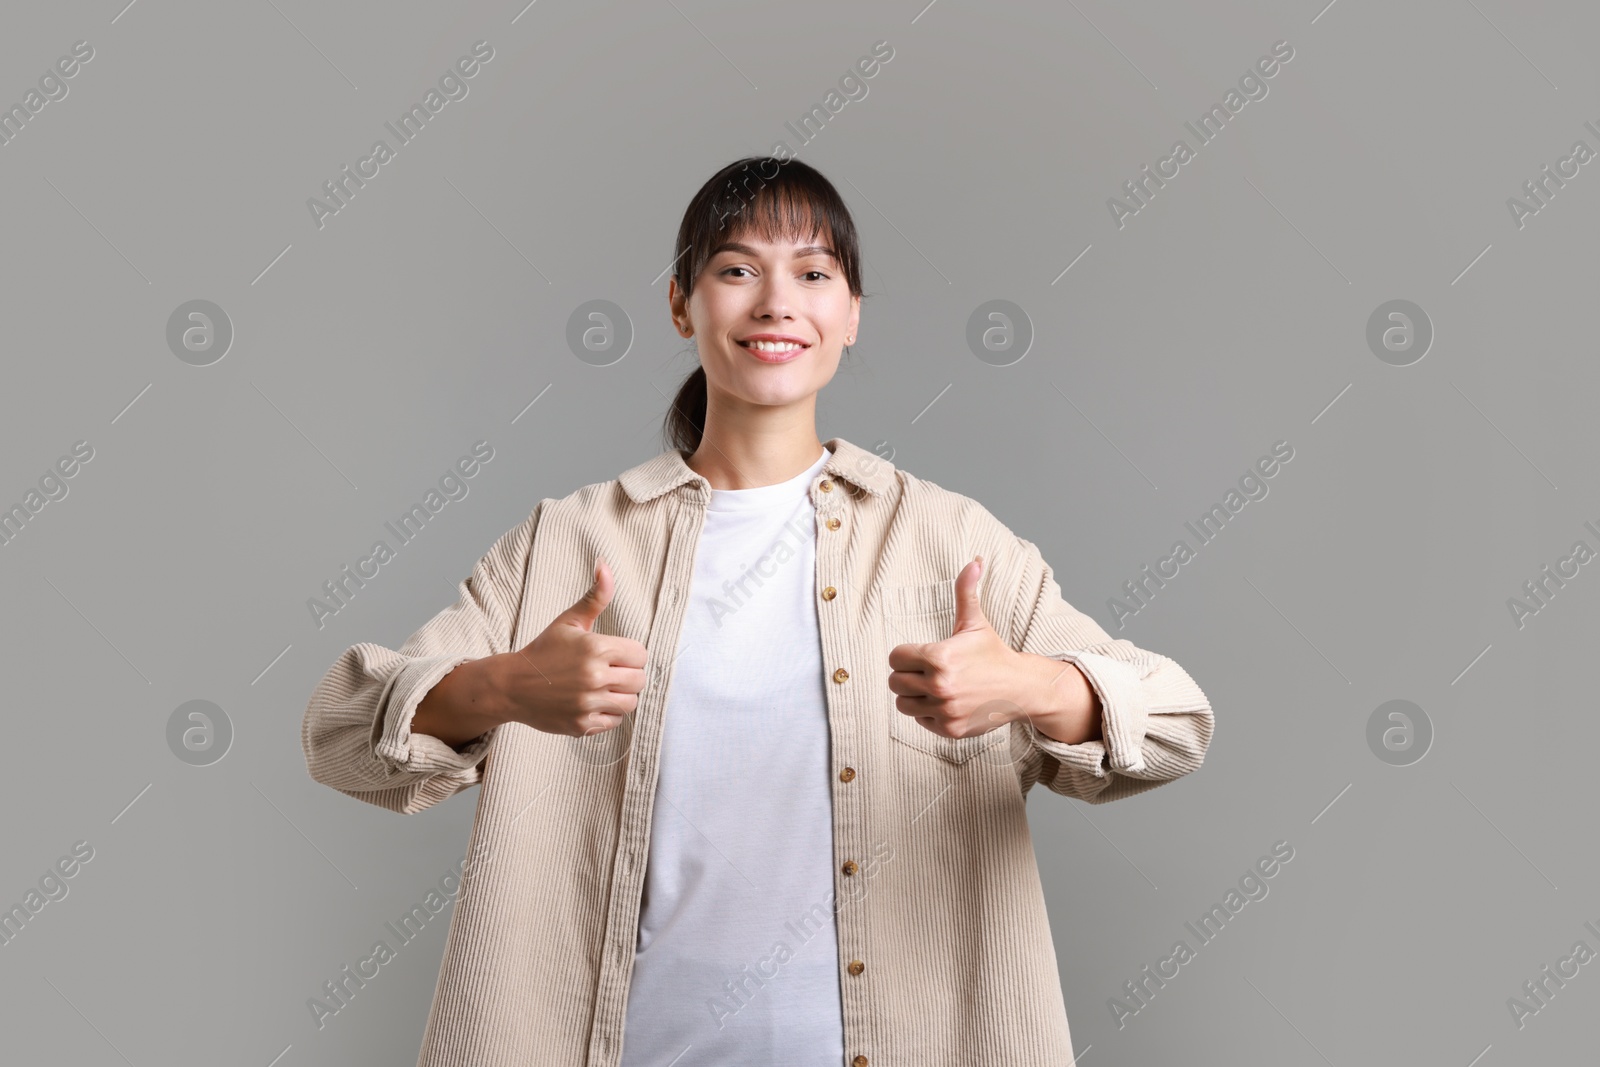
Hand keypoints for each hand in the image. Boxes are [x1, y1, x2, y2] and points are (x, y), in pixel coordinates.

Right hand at [496, 558, 647, 736]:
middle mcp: (594, 677)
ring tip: (605, 688)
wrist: (511, 685)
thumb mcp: (569, 621)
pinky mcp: (582, 725)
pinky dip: (609, 714)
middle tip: (611, 673)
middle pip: (639, 680)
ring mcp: (588, 703)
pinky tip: (593, 702)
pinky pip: (614, 722)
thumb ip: (595, 597)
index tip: (616, 656)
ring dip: (622, 696)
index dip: (631, 654)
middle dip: (629, 675)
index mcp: (596, 648)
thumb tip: (605, 564)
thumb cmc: (543, 650)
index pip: (640, 655)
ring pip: (630, 703)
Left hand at [886, 556, 1035, 739]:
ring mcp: (945, 710)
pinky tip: (946, 702)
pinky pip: (920, 721)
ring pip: (903, 705)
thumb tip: (974, 561)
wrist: (1020, 688)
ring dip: (914, 697)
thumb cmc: (993, 654)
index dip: (905, 655)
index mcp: (939, 657)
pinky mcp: (950, 729)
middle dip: (906, 676)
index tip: (920, 655)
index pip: (895, 658)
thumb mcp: (976, 623)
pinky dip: (929, 714)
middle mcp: (940, 685)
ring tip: (933, 687)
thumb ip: (966, 592)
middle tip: (925, 672)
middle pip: (894, 682)